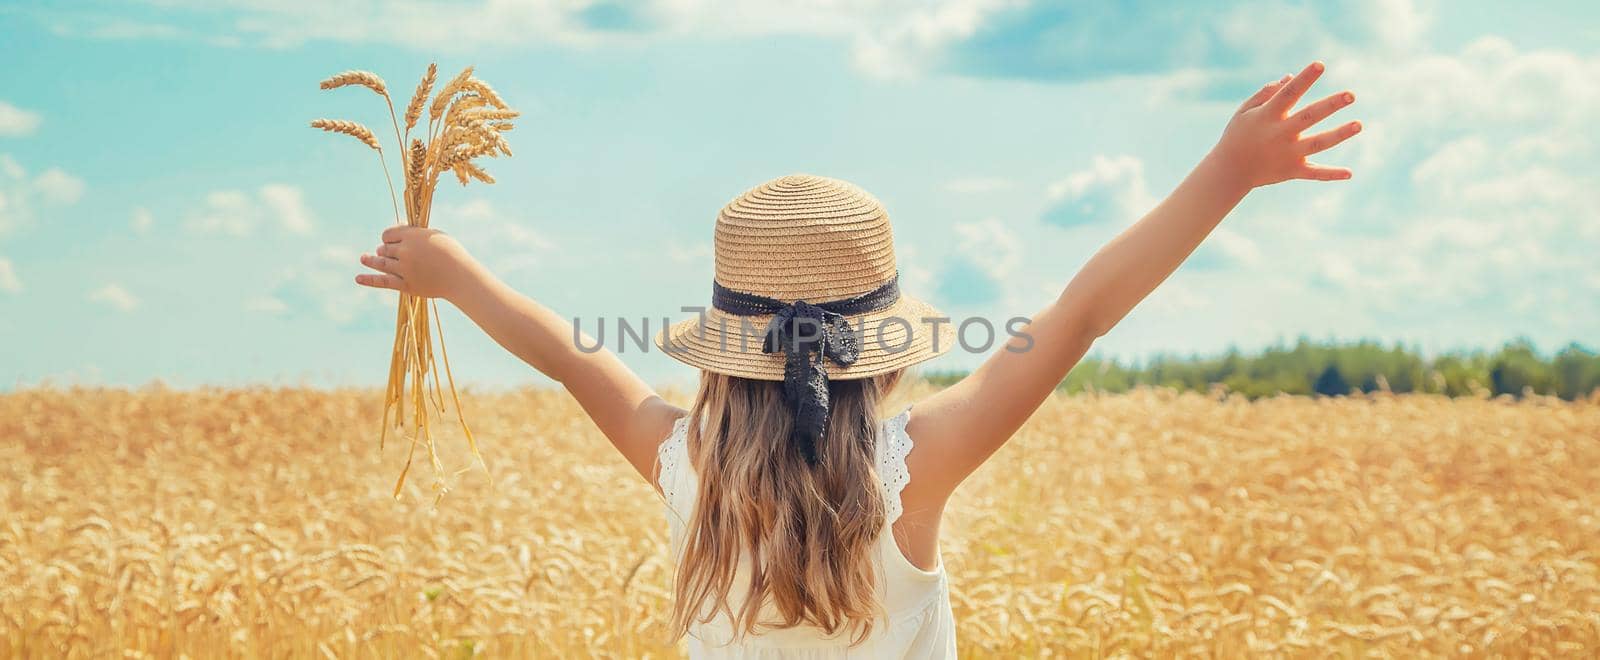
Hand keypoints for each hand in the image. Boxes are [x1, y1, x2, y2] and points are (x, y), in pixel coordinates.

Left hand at [355, 225, 480, 299]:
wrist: (460, 275)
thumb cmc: (452, 253)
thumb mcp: (435, 236)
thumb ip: (415, 233)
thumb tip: (399, 230)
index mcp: (412, 236)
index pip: (388, 234)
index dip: (388, 238)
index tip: (392, 241)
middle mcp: (405, 251)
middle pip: (384, 249)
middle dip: (385, 250)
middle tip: (387, 253)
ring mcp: (403, 269)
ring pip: (381, 263)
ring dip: (372, 260)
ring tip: (363, 258)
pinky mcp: (405, 285)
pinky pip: (383, 282)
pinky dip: (369, 280)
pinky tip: (357, 278)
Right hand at [1212, 61, 1361, 187]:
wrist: (1230, 170)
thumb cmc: (1238, 134)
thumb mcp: (1245, 111)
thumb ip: (1266, 93)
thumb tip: (1291, 77)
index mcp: (1267, 116)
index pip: (1288, 94)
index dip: (1304, 79)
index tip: (1320, 65)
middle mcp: (1280, 134)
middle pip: (1309, 117)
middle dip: (1330, 106)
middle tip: (1351, 95)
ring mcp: (1287, 154)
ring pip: (1317, 144)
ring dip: (1338, 135)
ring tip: (1359, 125)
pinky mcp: (1292, 170)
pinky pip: (1314, 173)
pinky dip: (1331, 174)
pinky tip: (1349, 173)